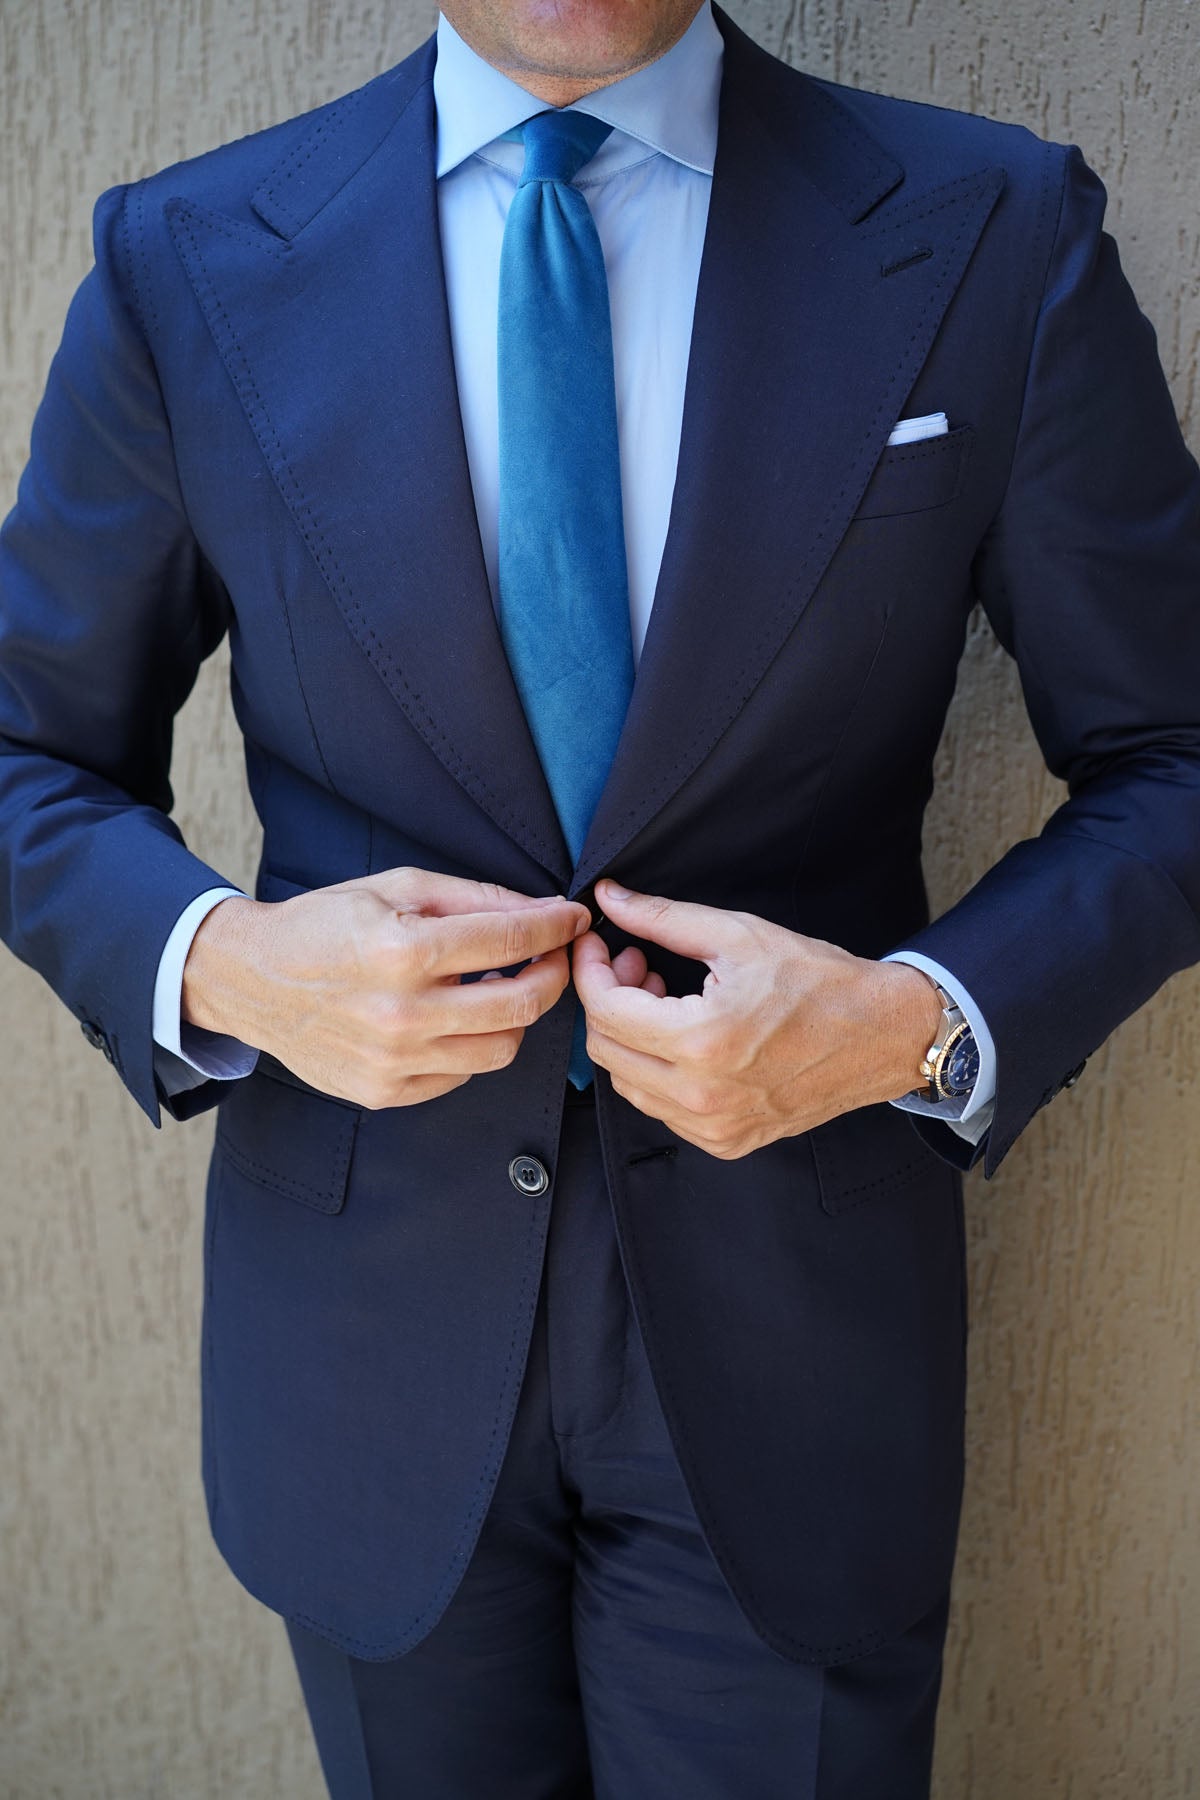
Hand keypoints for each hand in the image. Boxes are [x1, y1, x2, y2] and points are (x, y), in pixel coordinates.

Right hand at [182, 868, 590, 1107]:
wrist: (250, 980)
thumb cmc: (324, 925)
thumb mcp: (396, 888)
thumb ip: (474, 898)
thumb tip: (542, 909)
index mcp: (404, 952)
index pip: (512, 942)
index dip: (556, 927)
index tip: (573, 919)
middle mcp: (402, 1014)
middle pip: (522, 1004)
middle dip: (554, 975)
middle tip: (555, 957)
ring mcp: (394, 1061)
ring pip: (502, 1047)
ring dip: (516, 1015)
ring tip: (500, 986)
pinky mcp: (385, 1092)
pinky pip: (462, 1075)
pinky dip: (472, 1044)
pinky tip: (455, 1017)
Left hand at [572, 880, 942, 1158]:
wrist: (881, 1035)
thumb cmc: (819, 982)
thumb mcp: (739, 935)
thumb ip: (663, 918)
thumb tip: (609, 898)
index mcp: (701, 1042)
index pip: (605, 1010)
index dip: (590, 969)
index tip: (598, 945)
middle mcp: (701, 1096)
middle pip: (605, 1050)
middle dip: (609, 999)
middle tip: (640, 965)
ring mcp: (713, 1127)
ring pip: (627, 1083)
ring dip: (631, 1037)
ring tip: (665, 998)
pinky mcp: (726, 1142)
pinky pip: (660, 1110)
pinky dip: (657, 1071)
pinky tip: (684, 1037)